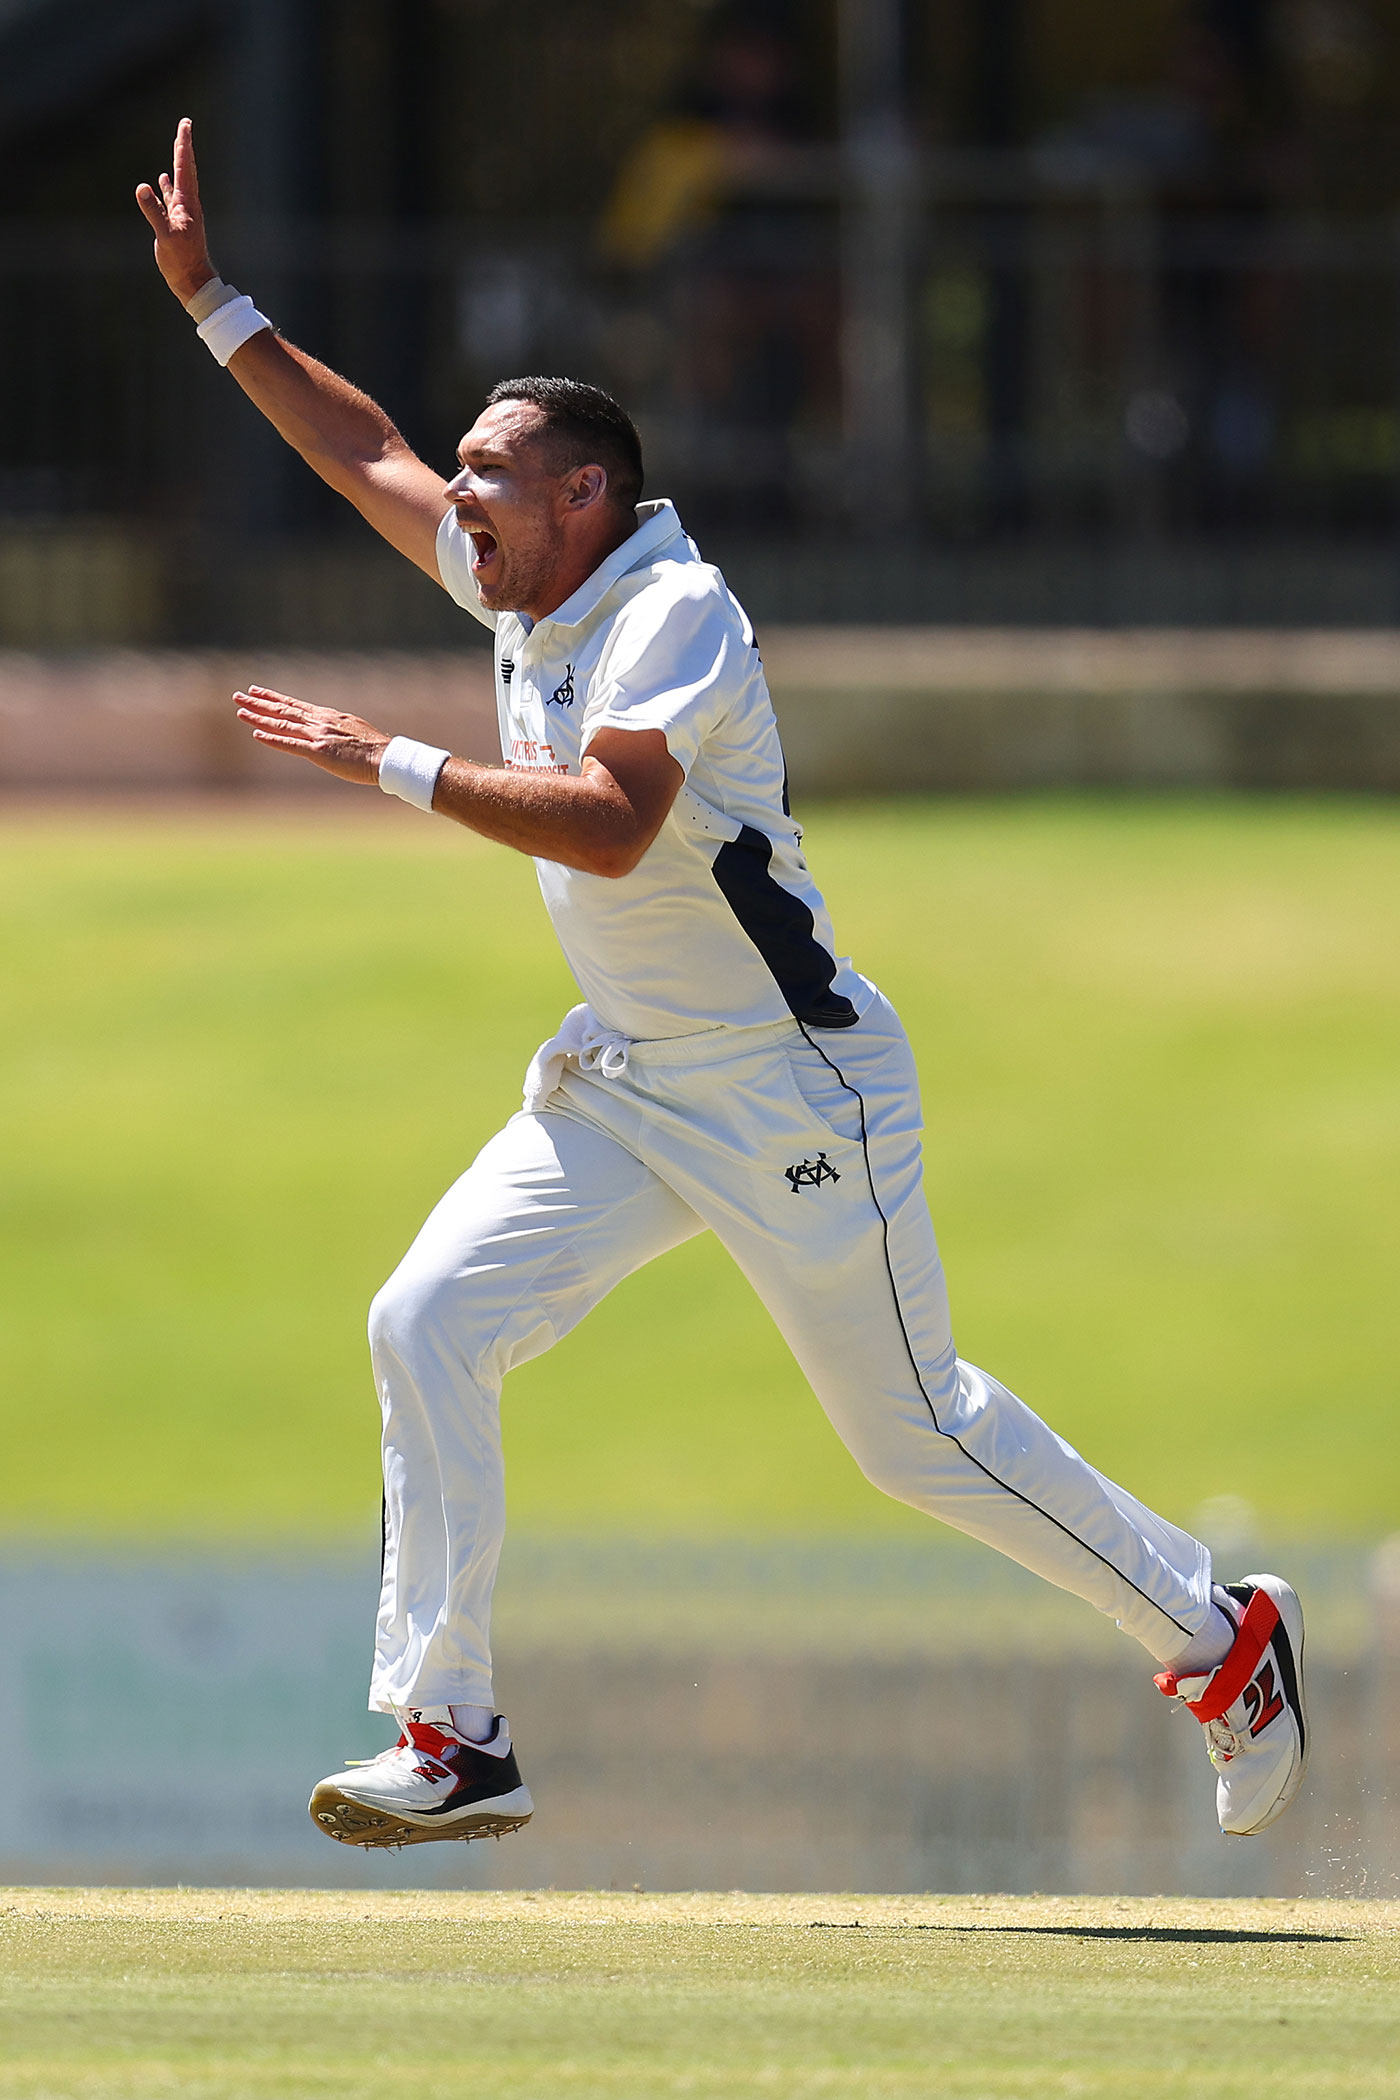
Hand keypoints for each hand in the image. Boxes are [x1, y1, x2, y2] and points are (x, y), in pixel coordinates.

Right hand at [135, 117, 215, 303]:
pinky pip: (171, 198)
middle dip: (183, 146)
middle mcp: (188, 204)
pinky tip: (162, 180)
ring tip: (177, 146)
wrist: (193, 281)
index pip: (184, 167)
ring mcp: (183, 213)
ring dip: (177, 163)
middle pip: (185, 168)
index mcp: (187, 203)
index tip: (185, 124)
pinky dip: (167, 186)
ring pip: (179, 181)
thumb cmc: (182, 261)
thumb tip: (142, 187)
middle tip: (185, 125)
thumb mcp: (165, 236)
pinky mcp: (176, 223)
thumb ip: (154, 211)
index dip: (183, 145)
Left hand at [234, 688, 389, 785]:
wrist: (385, 757)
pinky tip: (256, 734)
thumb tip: (329, 731)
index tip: (256, 691)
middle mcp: (319, 721)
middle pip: (283, 710)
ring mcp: (318, 735)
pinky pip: (290, 744)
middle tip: (238, 695)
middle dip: (259, 702)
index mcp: (327, 716)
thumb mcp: (353, 731)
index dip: (273, 697)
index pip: (294, 705)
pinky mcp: (319, 751)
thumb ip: (336, 729)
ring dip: (259, 717)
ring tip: (240, 711)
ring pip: (282, 724)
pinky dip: (272, 739)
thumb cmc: (374, 748)